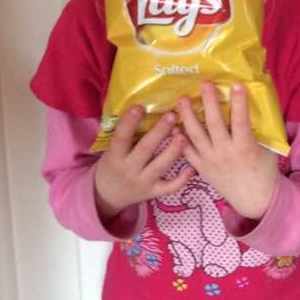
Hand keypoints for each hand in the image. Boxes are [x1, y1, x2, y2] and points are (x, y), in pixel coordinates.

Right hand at [94, 106, 191, 222]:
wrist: (107, 195)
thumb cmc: (113, 163)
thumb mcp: (112, 150)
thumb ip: (125, 134)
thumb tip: (142, 104)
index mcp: (115, 156)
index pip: (121, 137)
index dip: (129, 122)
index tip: (140, 106)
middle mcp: (128, 169)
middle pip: (145, 150)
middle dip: (159, 132)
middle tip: (172, 115)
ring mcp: (142, 182)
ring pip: (160, 167)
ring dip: (173, 152)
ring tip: (184, 135)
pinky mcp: (153, 192)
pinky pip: (169, 187)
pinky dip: (181, 180)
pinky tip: (192, 168)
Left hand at [177, 81, 278, 219]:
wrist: (254, 199)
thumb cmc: (264, 171)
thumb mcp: (268, 149)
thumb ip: (260, 128)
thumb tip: (259, 103)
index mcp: (245, 147)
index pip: (240, 120)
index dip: (239, 102)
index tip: (236, 84)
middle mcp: (225, 153)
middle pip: (214, 124)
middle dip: (209, 102)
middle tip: (204, 84)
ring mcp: (210, 161)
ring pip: (196, 136)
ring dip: (188, 116)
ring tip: (182, 100)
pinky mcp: (201, 168)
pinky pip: (187, 152)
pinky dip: (179, 139)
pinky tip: (174, 126)